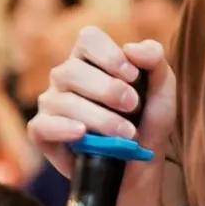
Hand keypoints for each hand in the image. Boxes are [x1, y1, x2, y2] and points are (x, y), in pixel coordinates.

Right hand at [28, 28, 175, 180]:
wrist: (139, 167)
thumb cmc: (146, 123)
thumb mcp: (161, 90)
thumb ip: (154, 60)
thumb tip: (132, 48)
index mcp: (90, 59)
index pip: (88, 38)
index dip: (109, 55)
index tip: (132, 76)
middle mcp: (65, 77)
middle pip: (72, 70)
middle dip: (108, 89)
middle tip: (133, 107)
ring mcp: (51, 104)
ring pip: (62, 101)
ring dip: (99, 118)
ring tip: (126, 134)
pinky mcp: (42, 133)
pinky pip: (42, 126)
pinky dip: (63, 128)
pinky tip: (84, 134)